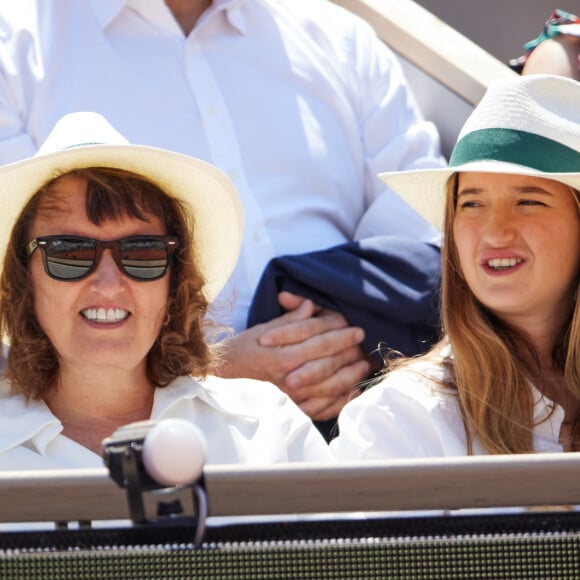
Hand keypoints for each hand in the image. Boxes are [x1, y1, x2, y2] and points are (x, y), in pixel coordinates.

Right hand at [214, 292, 371, 418]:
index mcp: (281, 356)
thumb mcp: (265, 328)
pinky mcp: (292, 408)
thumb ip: (290, 319)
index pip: (318, 344)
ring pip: (328, 388)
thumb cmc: (246, 347)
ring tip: (363, 366)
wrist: (226, 373)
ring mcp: (290, 397)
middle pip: (326, 365)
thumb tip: (310, 306)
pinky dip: (339, 402)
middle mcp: (287, 378)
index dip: (340, 336)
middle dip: (348, 354)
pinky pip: (321, 409)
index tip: (357, 330)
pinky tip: (352, 392)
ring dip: (349, 377)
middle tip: (364, 346)